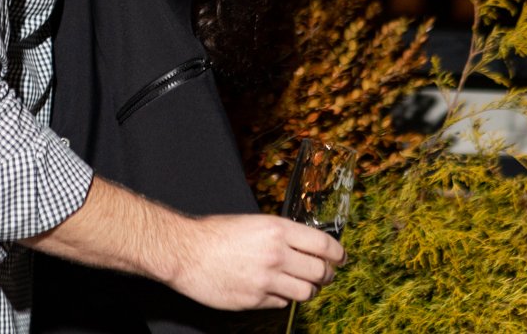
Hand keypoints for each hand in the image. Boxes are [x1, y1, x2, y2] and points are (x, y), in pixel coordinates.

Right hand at [167, 214, 343, 310]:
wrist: (185, 252)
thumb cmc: (214, 234)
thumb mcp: (252, 223)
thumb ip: (280, 235)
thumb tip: (304, 246)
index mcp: (276, 230)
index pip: (323, 245)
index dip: (338, 254)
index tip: (341, 258)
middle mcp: (276, 254)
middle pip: (320, 272)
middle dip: (327, 275)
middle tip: (325, 275)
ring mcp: (266, 280)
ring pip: (306, 292)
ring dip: (308, 290)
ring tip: (301, 285)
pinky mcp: (255, 299)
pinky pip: (282, 303)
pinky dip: (282, 298)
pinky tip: (273, 290)